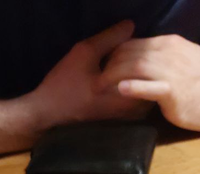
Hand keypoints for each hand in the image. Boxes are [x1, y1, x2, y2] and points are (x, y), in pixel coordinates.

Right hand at [29, 21, 151, 128]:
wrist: (48, 114)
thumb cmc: (64, 84)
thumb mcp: (84, 54)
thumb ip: (110, 39)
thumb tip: (131, 26)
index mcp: (122, 90)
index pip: (147, 65)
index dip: (143, 51)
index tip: (134, 44)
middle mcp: (128, 107)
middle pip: (152, 82)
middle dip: (147, 67)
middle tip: (138, 56)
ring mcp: (126, 117)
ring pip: (147, 94)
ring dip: (144, 80)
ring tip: (133, 69)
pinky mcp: (122, 122)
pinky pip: (139, 103)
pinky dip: (137, 90)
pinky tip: (125, 83)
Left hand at [99, 34, 199, 131]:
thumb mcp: (187, 62)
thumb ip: (166, 60)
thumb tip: (147, 62)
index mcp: (170, 45)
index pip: (135, 44)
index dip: (115, 55)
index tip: (102, 68)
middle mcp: (169, 54)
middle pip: (130, 53)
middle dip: (109, 65)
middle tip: (93, 80)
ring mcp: (171, 72)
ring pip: (136, 67)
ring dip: (113, 75)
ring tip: (98, 87)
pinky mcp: (174, 92)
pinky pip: (150, 87)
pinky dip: (134, 87)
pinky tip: (121, 89)